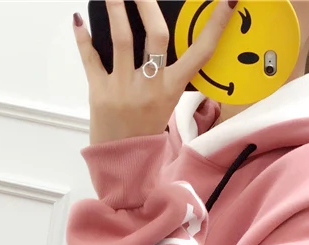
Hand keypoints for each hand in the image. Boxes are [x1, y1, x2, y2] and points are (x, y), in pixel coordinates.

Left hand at [74, 0, 237, 145]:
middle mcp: (150, 87)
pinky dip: (83, 37)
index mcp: (172, 89)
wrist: (124, 164)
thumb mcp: (165, 102)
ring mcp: (124, 89)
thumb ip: (167, 73)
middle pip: (156, 36)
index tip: (228, 1)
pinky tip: (79, 20)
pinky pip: (90, 58)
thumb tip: (158, 34)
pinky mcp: (99, 92)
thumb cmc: (145, 128)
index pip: (200, 54)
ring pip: (121, 39)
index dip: (215, 26)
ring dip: (115, 9)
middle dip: (148, 4)